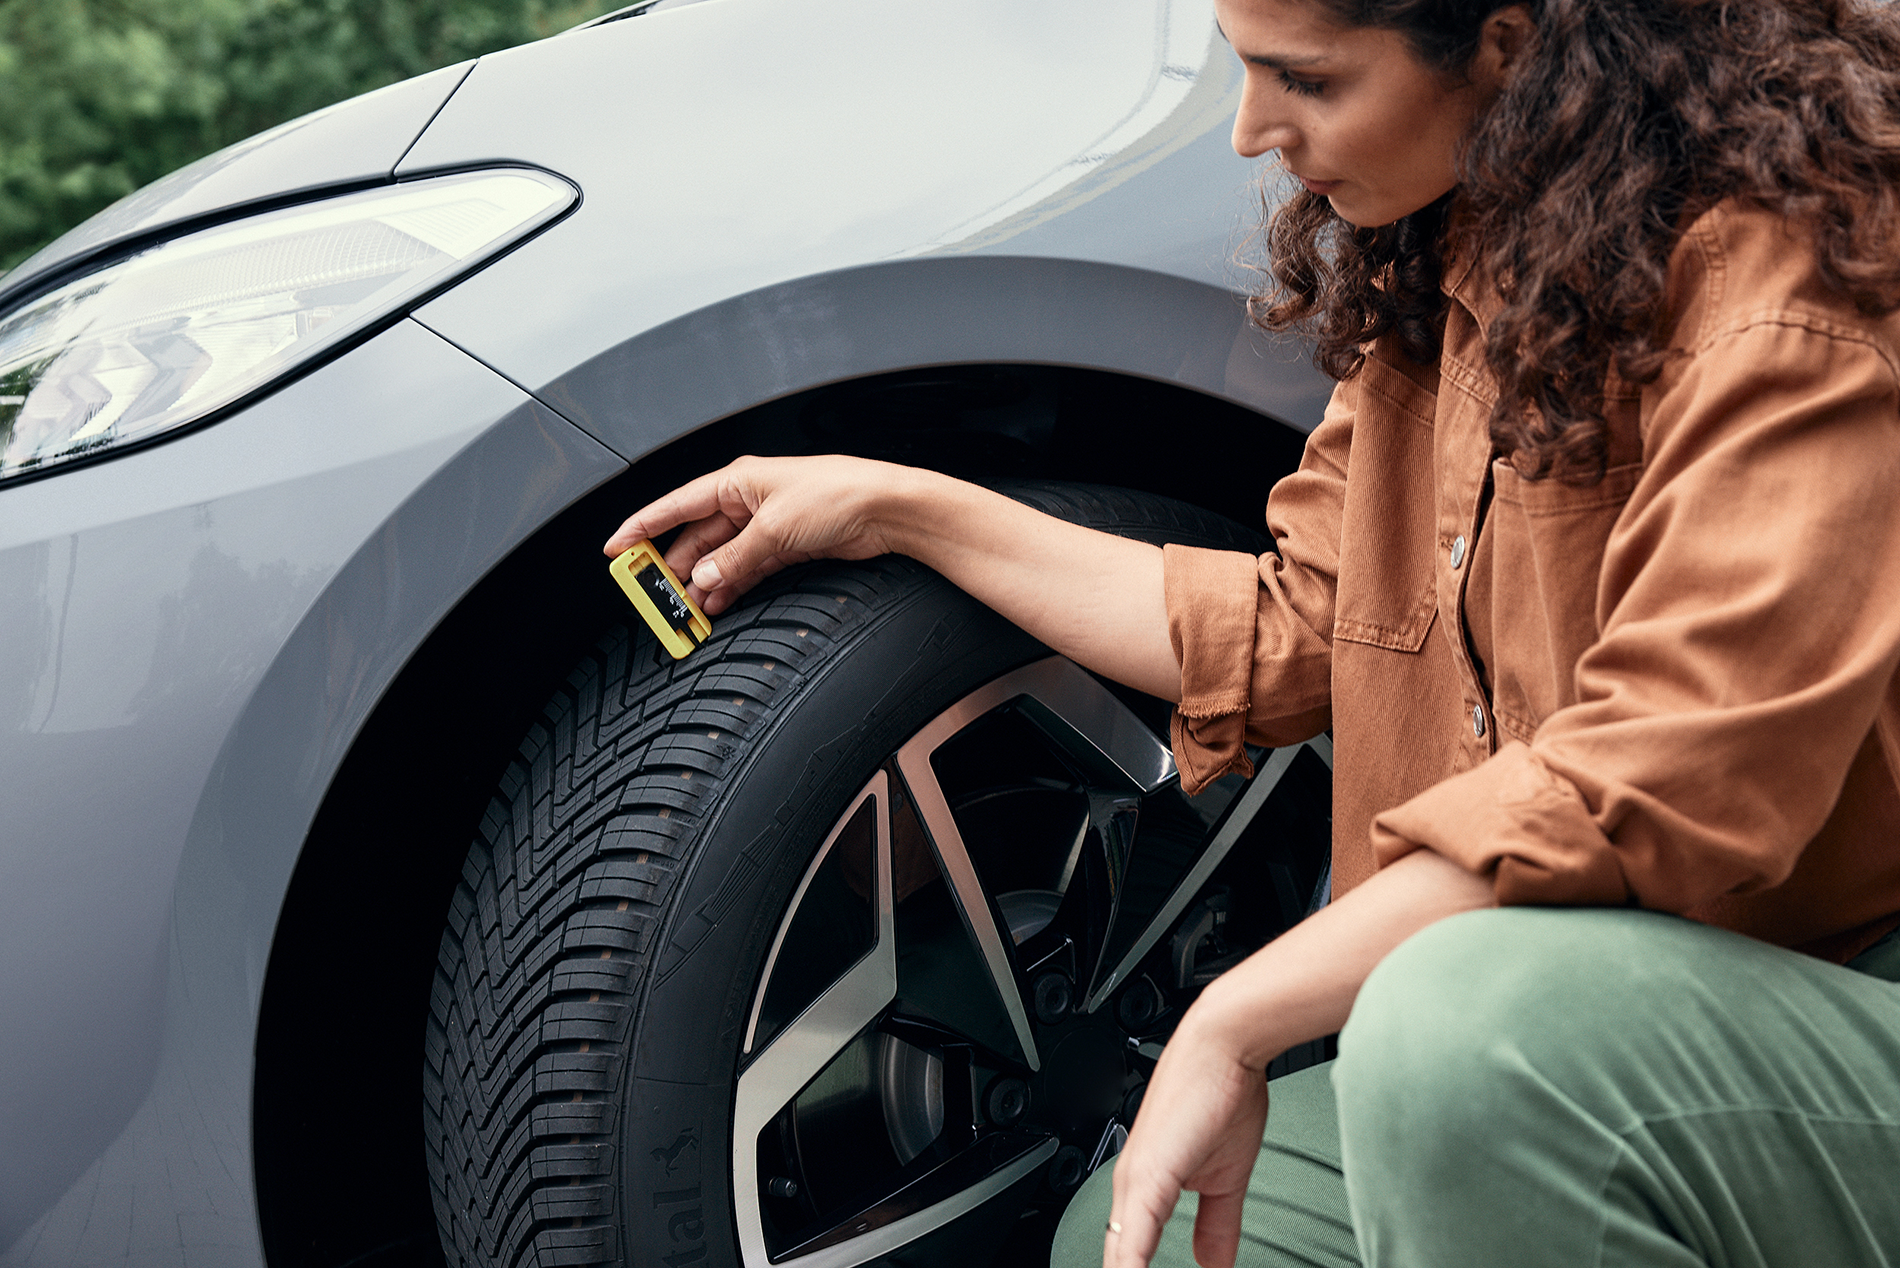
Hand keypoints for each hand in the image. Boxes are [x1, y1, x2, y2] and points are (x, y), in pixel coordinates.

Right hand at [602, 455, 914, 614]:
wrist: (886, 509)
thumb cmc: (839, 494)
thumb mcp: (775, 529)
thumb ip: (735, 558)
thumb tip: (706, 578)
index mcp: (737, 480)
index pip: (676, 505)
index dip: (643, 527)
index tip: (617, 548)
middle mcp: (748, 500)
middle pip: (698, 537)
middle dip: (677, 567)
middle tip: (657, 595)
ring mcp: (767, 525)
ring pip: (722, 557)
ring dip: (706, 582)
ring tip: (688, 609)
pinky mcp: (786, 546)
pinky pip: (746, 568)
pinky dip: (732, 585)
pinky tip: (718, 603)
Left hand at [1106, 993, 1270, 1267]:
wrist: (1226, 1044)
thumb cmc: (1222, 1093)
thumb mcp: (1225, 1177)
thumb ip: (1217, 1224)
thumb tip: (1216, 1264)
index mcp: (1142, 1188)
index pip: (1127, 1257)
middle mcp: (1129, 1188)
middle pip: (1114, 1261)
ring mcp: (1134, 1184)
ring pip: (1117, 1258)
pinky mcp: (1148, 1177)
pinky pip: (1132, 1243)